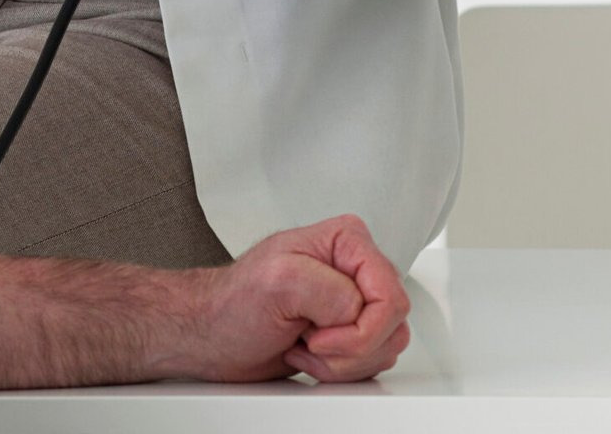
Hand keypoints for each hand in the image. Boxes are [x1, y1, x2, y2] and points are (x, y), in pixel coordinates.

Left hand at [160, 215, 409, 384]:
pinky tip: (309, 354)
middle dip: (350, 348)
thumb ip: (330, 288)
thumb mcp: (278, 281)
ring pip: (386, 347)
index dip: (360, 329)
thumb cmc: (235, 302)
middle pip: (392, 325)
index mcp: (346, 240)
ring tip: (305, 344)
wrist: (218, 334)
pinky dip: (340, 370)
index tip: (320, 335)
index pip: (390, 296)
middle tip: (310, 339)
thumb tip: (360, 308)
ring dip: (343, 362)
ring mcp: (355, 302)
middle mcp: (355, 268)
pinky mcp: (351, 332)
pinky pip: (372, 362)